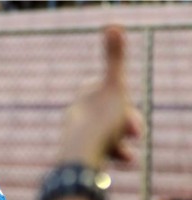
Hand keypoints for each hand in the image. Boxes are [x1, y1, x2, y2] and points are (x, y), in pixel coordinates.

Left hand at [58, 25, 142, 168]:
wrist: (80, 159)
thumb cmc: (100, 122)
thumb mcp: (114, 86)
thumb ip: (115, 59)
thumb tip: (113, 25)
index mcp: (83, 100)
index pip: (104, 92)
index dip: (122, 99)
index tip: (128, 108)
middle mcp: (76, 118)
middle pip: (108, 117)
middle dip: (126, 125)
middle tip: (135, 133)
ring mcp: (75, 139)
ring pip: (105, 138)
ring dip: (121, 146)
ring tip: (127, 157)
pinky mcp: (77, 159)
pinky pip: (100, 156)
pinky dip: (114, 158)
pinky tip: (123, 162)